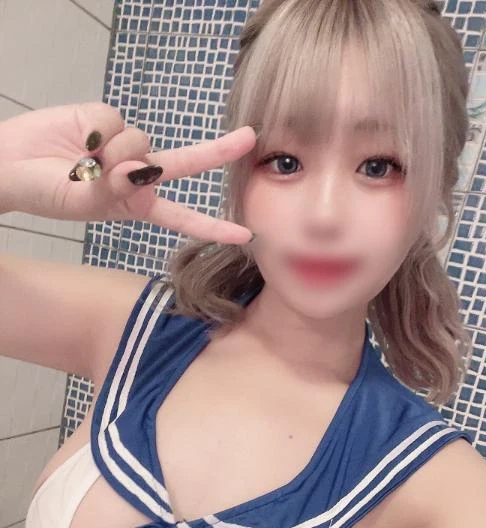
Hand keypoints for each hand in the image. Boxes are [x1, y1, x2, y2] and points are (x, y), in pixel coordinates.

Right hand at [0, 102, 255, 243]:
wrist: (11, 163)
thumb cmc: (46, 194)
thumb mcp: (83, 203)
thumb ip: (114, 188)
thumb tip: (141, 168)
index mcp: (137, 205)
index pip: (182, 217)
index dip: (213, 227)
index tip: (245, 236)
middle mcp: (138, 175)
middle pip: (186, 162)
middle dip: (217, 151)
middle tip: (249, 139)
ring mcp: (125, 145)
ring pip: (142, 142)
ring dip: (116, 152)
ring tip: (84, 162)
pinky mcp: (108, 119)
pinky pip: (116, 121)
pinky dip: (98, 132)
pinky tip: (80, 141)